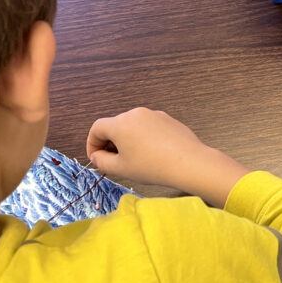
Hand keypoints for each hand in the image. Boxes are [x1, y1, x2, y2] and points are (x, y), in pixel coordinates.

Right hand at [86, 108, 248, 205]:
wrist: (189, 163)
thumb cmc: (151, 167)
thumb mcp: (121, 168)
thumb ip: (101, 161)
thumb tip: (97, 155)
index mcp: (121, 123)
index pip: (97, 128)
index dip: (92, 144)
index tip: (97, 159)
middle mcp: (136, 114)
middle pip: (115, 125)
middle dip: (110, 142)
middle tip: (114, 162)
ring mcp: (154, 114)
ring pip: (133, 126)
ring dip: (127, 140)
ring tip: (134, 159)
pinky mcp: (169, 119)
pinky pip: (149, 127)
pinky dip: (144, 138)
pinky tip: (152, 153)